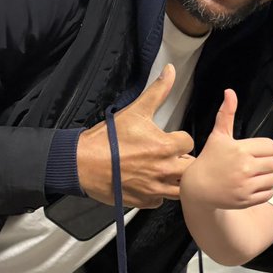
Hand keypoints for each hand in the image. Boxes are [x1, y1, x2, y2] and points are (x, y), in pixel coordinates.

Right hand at [76, 64, 194, 207]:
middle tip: (168, 156)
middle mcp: (163, 170)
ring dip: (174, 179)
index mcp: (165, 147)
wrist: (83, 163)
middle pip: (190, 168)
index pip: (189, 143)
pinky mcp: (144, 201)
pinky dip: (157, 193)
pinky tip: (148, 183)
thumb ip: (157, 91)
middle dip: (182, 161)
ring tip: (161, 171)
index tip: (170, 140)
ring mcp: (154, 188)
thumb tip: (170, 71)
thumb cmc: (106, 140)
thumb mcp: (135, 111)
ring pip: (179, 189)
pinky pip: (160, 201)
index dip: (179, 139)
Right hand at [181, 88, 272, 209]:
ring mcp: (246, 186)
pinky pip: (269, 193)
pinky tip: (251, 186)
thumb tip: (230, 92)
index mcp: (240, 149)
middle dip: (268, 163)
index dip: (265, 149)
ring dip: (267, 177)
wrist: (197, 188)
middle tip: (255, 164)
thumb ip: (227, 114)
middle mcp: (244, 167)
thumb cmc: (209, 159)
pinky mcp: (246, 200)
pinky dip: (263, 191)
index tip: (255, 152)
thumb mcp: (218, 136)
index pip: (271, 147)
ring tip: (254, 175)